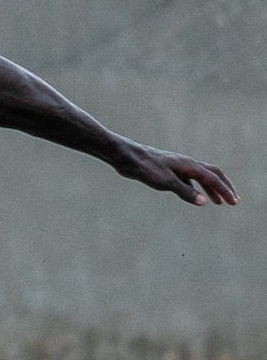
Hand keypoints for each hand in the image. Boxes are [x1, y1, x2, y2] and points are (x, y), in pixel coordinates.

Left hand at [113, 143, 237, 205]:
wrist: (126, 156)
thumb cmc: (145, 168)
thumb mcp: (165, 182)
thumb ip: (185, 192)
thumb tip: (204, 202)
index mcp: (189, 166)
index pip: (213, 179)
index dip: (224, 191)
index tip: (234, 202)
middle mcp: (186, 164)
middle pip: (212, 174)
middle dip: (224, 187)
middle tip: (233, 201)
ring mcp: (177, 166)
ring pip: (201, 176)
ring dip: (211, 188)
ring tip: (217, 202)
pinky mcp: (168, 169)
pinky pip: (189, 178)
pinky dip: (196, 187)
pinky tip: (195, 195)